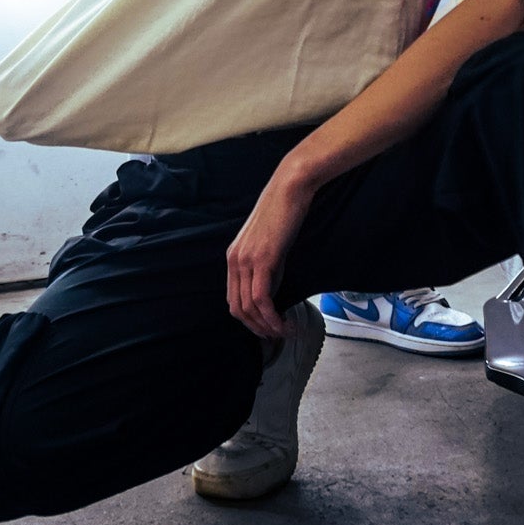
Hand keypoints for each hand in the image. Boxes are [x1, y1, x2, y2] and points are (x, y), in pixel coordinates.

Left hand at [226, 162, 315, 338]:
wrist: (290, 188)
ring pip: (249, 307)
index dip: (249, 320)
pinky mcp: (262, 259)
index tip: (267, 328)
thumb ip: (267, 268)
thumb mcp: (270, 245)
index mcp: (233, 257)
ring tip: (285, 332)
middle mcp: (234, 261)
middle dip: (257, 328)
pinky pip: (261, 298)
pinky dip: (272, 316)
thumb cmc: (284, 212)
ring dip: (267, 326)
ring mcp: (246, 260)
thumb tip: (271, 293)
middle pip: (237, 309)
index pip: (233, 300)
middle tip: (277, 336)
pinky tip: (284, 322)